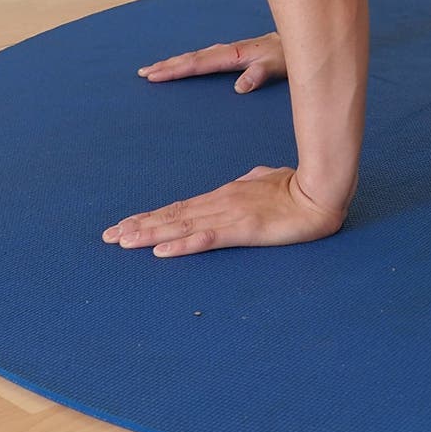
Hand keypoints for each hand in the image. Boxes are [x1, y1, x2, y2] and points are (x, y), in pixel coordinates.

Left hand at [102, 164, 355, 256]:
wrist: (321, 189)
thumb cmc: (298, 184)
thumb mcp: (267, 180)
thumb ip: (252, 182)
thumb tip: (244, 180)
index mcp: (225, 195)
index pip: (180, 208)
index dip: (151, 217)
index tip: (126, 225)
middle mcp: (220, 203)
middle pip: (172, 216)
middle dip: (139, 227)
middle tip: (109, 237)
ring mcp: (230, 216)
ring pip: (182, 226)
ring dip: (150, 235)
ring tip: (123, 242)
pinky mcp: (244, 230)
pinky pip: (207, 239)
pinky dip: (181, 245)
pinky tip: (161, 251)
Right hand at [137, 32, 285, 92]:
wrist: (294, 43)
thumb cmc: (285, 56)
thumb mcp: (276, 67)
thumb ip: (258, 75)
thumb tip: (240, 88)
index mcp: (231, 55)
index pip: (196, 64)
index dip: (174, 70)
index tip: (154, 74)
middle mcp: (225, 51)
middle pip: (189, 59)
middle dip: (166, 65)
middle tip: (143, 73)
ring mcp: (226, 51)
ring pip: (193, 57)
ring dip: (173, 62)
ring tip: (152, 69)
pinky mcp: (229, 54)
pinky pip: (201, 58)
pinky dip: (186, 61)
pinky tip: (180, 65)